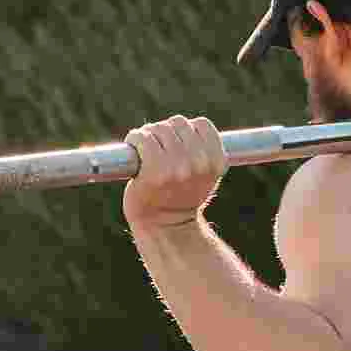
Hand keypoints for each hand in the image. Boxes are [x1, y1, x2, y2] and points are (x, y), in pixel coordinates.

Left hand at [122, 115, 225, 229]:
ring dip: (150, 134)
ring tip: (147, 151)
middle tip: (159, 148)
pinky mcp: (154, 172)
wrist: (165, 226)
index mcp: (216, 163)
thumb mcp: (205, 176)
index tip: (179, 143)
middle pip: (179, 123)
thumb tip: (192, 126)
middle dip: (166, 132)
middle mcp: (198, 164)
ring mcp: (177, 168)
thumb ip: (205, 151)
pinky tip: (135, 147)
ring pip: (160, 129)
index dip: (188, 130)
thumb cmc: (182, 197)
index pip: (203, 125)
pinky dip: (136, 139)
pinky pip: (144, 138)